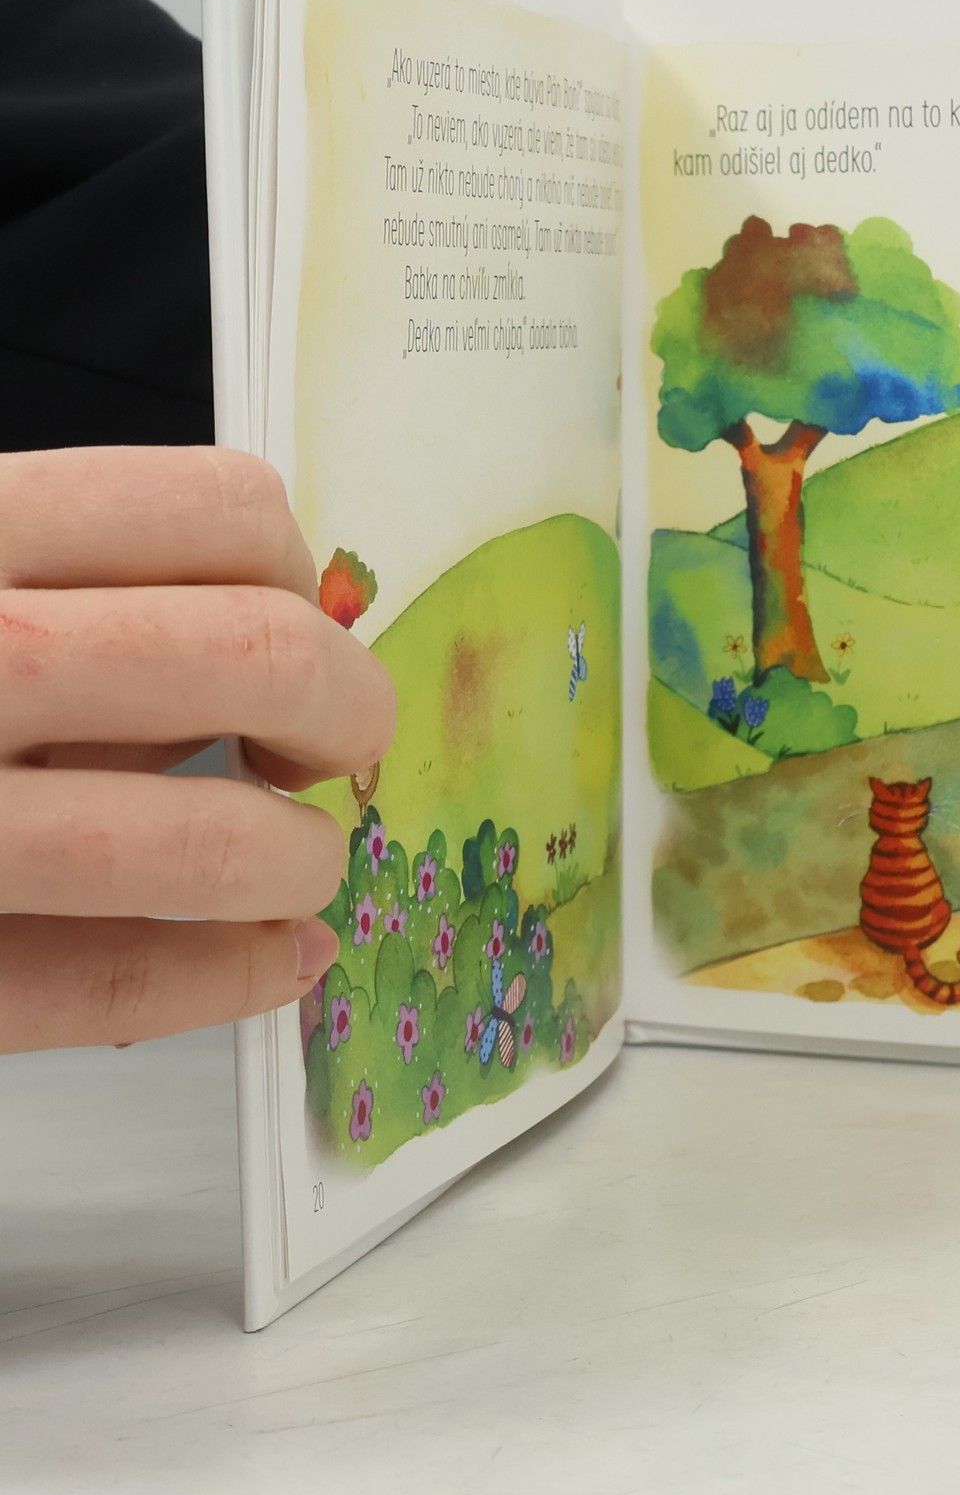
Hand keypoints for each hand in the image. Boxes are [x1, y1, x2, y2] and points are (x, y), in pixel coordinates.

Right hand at [0, 448, 395, 1050]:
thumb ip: (84, 594)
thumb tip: (290, 633)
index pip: (221, 508)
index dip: (295, 577)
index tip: (294, 621)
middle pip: (257, 657)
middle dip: (341, 716)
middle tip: (326, 755)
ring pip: (208, 840)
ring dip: (295, 861)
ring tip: (293, 866)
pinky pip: (109, 986)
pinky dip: (224, 976)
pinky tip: (274, 961)